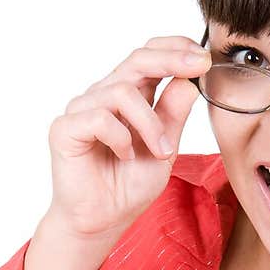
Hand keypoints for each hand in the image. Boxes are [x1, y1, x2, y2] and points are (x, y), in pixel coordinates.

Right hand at [46, 35, 211, 239]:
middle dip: (171, 59)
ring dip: (151, 124)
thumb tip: (190, 81)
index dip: (174, 49)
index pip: (149, 57)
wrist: (103, 220)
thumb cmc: (129, 186)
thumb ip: (174, 116)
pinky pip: (100, 118)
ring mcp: (83, 109)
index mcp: (130, 96)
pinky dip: (121, 137)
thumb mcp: (164, 149)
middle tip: (198, 66)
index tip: (203, 56)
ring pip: (123, 93)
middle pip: (137, 60)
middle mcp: (105, 95)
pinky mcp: (66, 128)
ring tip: (160, 152)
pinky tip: (125, 156)